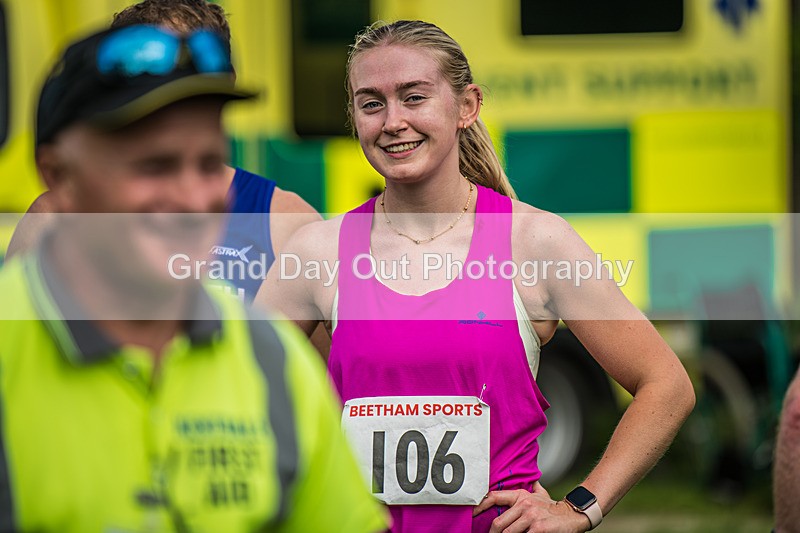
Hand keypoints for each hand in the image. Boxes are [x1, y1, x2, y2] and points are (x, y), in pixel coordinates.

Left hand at [473, 482, 590, 532]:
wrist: (573, 516)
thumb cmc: (554, 509)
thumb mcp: (541, 495)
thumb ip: (534, 488)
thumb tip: (532, 479)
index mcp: (521, 495)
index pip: (494, 497)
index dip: (480, 505)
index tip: (472, 513)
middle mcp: (524, 504)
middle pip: (498, 523)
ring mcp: (531, 517)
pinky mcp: (538, 529)